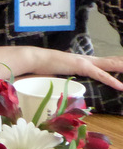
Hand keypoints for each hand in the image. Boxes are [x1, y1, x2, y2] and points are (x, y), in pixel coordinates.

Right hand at [0, 46, 122, 91]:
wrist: (34, 59)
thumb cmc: (42, 67)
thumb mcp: (57, 75)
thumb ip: (64, 80)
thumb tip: (62, 89)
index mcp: (82, 61)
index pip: (103, 63)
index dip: (114, 64)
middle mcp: (86, 60)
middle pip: (111, 61)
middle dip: (122, 64)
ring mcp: (85, 62)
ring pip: (110, 66)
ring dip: (122, 68)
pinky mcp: (82, 66)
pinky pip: (100, 74)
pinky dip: (112, 81)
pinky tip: (121, 87)